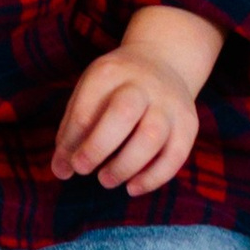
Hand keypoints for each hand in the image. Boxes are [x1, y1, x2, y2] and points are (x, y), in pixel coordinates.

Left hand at [52, 45, 200, 196]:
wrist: (164, 61)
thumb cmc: (116, 87)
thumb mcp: (90, 92)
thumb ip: (72, 130)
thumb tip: (61, 171)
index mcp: (110, 72)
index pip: (87, 107)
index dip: (73, 140)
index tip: (68, 163)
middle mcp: (142, 84)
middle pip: (123, 112)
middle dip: (99, 146)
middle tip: (83, 170)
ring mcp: (169, 103)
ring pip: (152, 136)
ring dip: (126, 165)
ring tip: (106, 180)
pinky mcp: (188, 123)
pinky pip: (176, 155)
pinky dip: (153, 177)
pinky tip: (133, 188)